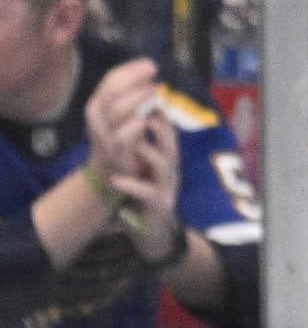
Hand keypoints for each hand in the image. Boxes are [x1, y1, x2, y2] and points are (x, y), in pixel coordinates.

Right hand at [82, 58, 159, 183]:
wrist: (111, 171)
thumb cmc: (123, 137)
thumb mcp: (125, 113)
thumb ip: (133, 94)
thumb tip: (150, 70)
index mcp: (98, 104)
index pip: (111, 80)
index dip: (131, 70)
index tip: (151, 65)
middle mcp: (97, 117)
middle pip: (112, 91)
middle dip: (135, 80)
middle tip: (155, 76)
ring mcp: (104, 135)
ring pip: (116, 110)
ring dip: (138, 99)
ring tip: (156, 93)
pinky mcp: (115, 152)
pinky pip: (122, 136)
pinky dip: (135, 126)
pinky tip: (147, 119)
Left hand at [107, 112, 184, 264]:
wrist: (152, 229)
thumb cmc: (146, 194)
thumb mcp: (146, 168)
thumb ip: (143, 145)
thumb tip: (136, 117)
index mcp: (165, 158)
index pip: (167, 133)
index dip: (160, 116)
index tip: (151, 98)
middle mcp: (170, 170)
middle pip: (171, 146)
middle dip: (161, 130)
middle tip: (148, 116)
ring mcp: (166, 187)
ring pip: (164, 166)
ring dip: (150, 154)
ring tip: (135, 145)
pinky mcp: (159, 205)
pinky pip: (147, 193)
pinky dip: (132, 186)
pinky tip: (117, 180)